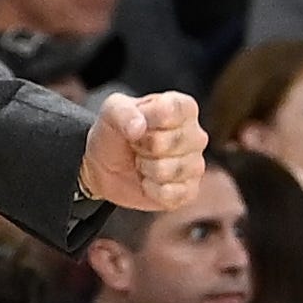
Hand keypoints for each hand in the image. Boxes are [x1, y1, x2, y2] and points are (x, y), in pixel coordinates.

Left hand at [80, 90, 206, 208]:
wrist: (106, 166)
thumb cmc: (116, 132)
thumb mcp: (111, 111)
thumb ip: (123, 111)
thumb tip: (139, 127)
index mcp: (183, 108)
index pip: (171, 111)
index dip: (149, 120)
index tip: (139, 123)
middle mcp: (196, 135)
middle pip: (167, 143)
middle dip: (142, 147)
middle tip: (137, 145)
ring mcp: (195, 165)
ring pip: (166, 171)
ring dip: (145, 169)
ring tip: (142, 162)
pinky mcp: (189, 191)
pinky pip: (169, 194)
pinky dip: (150, 190)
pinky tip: (148, 181)